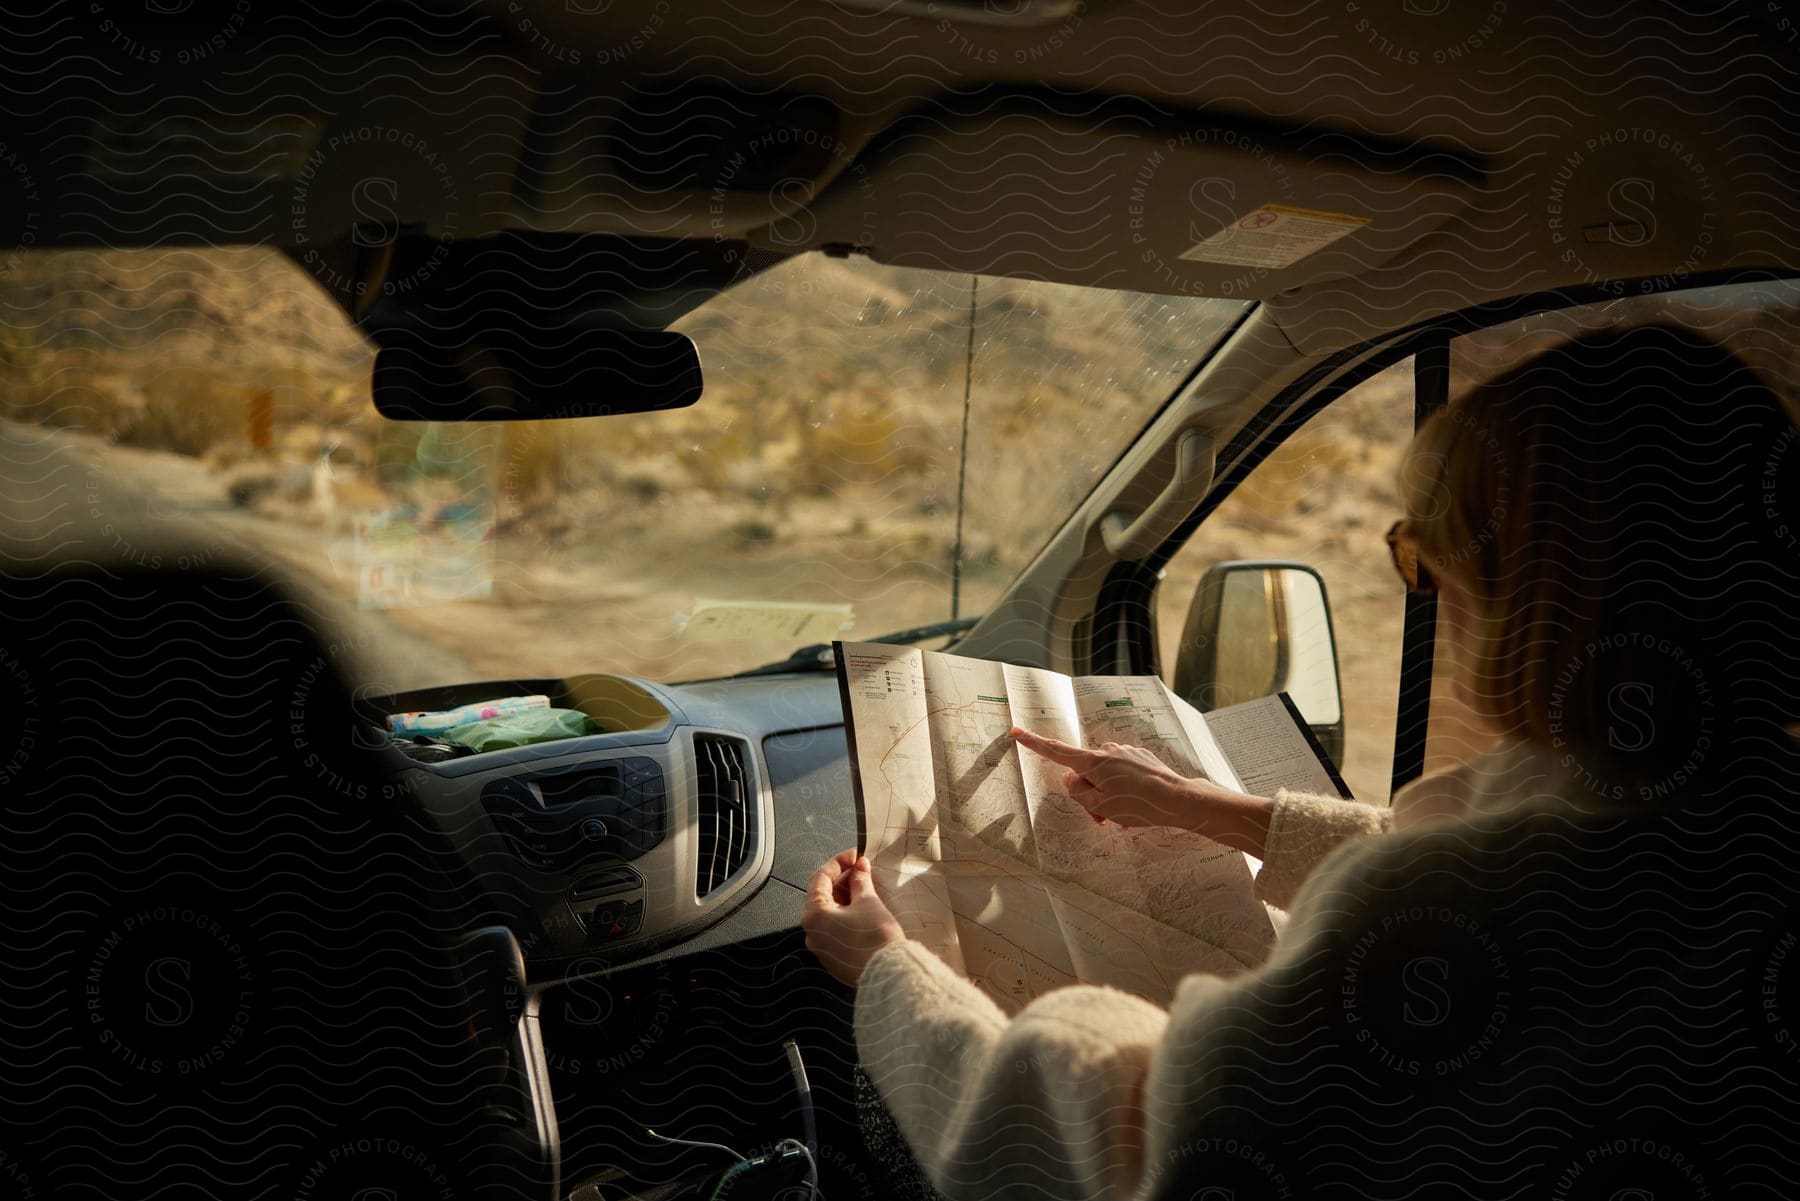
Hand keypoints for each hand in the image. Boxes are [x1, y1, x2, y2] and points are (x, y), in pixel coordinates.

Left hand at [802, 850, 904, 986]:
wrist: (889, 975)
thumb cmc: (876, 940)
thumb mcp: (868, 902)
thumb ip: (860, 881)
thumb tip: (859, 868)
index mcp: (814, 915)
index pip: (821, 878)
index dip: (839, 862)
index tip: (854, 855)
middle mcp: (813, 932)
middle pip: (823, 895)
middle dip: (844, 880)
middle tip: (863, 869)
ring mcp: (823, 947)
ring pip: (830, 912)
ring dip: (846, 896)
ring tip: (866, 886)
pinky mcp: (835, 957)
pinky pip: (836, 928)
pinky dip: (848, 914)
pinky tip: (864, 906)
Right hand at [1011, 727, 1203, 827]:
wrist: (1177, 799)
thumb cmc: (1137, 805)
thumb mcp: (1099, 804)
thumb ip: (1077, 790)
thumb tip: (1070, 777)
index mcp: (1093, 762)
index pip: (1056, 751)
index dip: (1034, 744)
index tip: (1016, 732)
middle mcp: (1106, 751)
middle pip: (1083, 771)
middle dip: (1087, 792)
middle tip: (1102, 817)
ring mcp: (1124, 752)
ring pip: (1103, 774)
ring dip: (1105, 792)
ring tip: (1121, 814)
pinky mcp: (1139, 756)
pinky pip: (1120, 771)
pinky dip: (1121, 787)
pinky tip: (1135, 801)